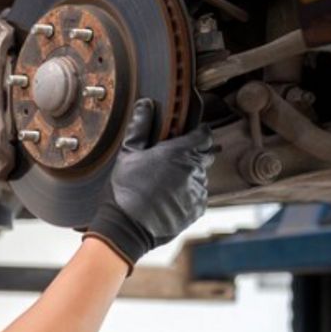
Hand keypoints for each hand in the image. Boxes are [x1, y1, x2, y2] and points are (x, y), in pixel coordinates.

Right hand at [83, 99, 214, 272]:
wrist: (127, 227)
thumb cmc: (125, 189)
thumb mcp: (128, 155)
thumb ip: (140, 127)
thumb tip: (146, 104)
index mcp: (179, 152)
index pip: (204, 135)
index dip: (198, 132)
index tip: (191, 134)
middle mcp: (194, 171)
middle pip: (205, 155)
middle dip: (193, 154)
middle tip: (172, 160)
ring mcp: (198, 191)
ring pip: (200, 176)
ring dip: (189, 176)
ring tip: (165, 184)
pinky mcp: (197, 209)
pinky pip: (197, 196)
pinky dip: (187, 194)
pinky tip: (167, 198)